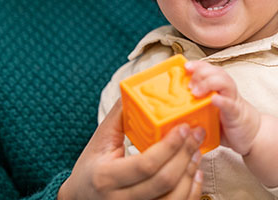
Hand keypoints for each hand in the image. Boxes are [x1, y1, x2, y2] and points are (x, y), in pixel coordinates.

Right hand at [58, 101, 205, 199]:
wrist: (80, 198)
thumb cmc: (91, 167)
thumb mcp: (100, 139)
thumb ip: (119, 115)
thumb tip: (137, 89)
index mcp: (107, 177)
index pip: (145, 164)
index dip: (169, 146)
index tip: (184, 128)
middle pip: (164, 181)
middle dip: (186, 155)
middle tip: (197, 135)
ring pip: (174, 199)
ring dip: (191, 173)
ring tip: (197, 151)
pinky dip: (191, 191)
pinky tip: (195, 172)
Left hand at [185, 60, 260, 155]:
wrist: (252, 135)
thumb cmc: (227, 123)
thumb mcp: (208, 112)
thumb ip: (194, 108)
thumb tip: (170, 112)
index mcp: (218, 87)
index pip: (209, 69)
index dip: (198, 65)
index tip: (186, 66)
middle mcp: (226, 90)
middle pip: (216, 72)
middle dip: (201, 72)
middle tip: (189, 84)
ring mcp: (232, 100)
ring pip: (225, 82)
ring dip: (209, 83)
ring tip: (196, 91)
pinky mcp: (236, 113)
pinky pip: (230, 104)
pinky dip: (222, 100)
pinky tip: (214, 99)